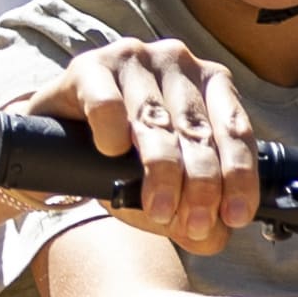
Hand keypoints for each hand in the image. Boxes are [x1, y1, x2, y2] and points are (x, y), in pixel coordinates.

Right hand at [52, 37, 257, 257]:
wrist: (58, 140)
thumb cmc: (124, 159)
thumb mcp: (167, 190)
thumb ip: (196, 214)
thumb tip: (215, 236)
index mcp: (209, 85)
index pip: (234, 129)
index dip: (238, 176)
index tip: (235, 217)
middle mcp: (178, 63)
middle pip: (197, 129)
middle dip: (201, 184)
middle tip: (194, 224)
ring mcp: (134, 59)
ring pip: (156, 119)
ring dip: (162, 170)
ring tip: (159, 209)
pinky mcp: (90, 66)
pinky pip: (107, 102)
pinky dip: (112, 131)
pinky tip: (111, 154)